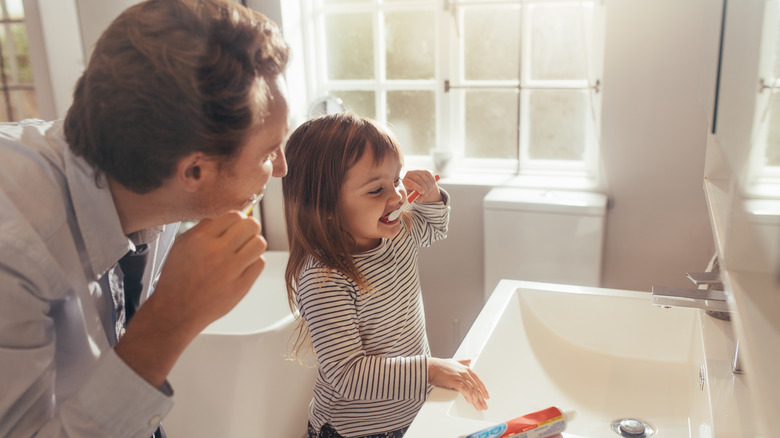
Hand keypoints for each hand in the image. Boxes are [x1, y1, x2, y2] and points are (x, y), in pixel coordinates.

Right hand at [151, 211, 266, 329]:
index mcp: (200, 239)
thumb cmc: (178, 278)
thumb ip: (203, 229)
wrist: (176, 311)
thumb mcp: (181, 246)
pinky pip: (259, 263)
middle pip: (251, 225)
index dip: (238, 219)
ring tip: (245, 252)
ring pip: (259, 243)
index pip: (234, 215)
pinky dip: (254, 263)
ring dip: (254, 245)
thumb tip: (225, 218)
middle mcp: (216, 252)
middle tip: (244, 237)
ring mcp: (230, 270)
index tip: (236, 226)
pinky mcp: (240, 286)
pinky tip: (243, 267)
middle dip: (249, 229)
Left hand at [401, 170, 441, 203]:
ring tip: (428, 191)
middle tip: (426, 194)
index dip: (417, 187)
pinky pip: (430, 176)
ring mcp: (417, 171)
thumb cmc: (413, 191)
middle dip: (424, 188)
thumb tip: (421, 199)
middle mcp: (410, 174)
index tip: (422, 192)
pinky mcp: (424, 171)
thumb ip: (416, 197)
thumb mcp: (413, 195)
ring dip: (429, 186)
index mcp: (405, 181)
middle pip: (418, 180)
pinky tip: (432, 186)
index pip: (410, 183)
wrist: (416, 185)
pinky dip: (432, 181)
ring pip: (425, 178)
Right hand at [428, 357, 488, 410]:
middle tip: (484, 405)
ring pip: (472, 390)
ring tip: (479, 407)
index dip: (483, 389)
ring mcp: (460, 377)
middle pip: (476, 387)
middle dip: (481, 397)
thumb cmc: (440, 366)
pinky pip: (465, 391)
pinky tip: (471, 402)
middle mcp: (464, 372)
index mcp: (465, 368)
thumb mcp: (454, 361)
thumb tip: (469, 360)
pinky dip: (469, 397)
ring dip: (477, 400)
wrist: (430, 367)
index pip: (478, 380)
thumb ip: (462, 361)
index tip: (486, 396)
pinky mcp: (455, 382)